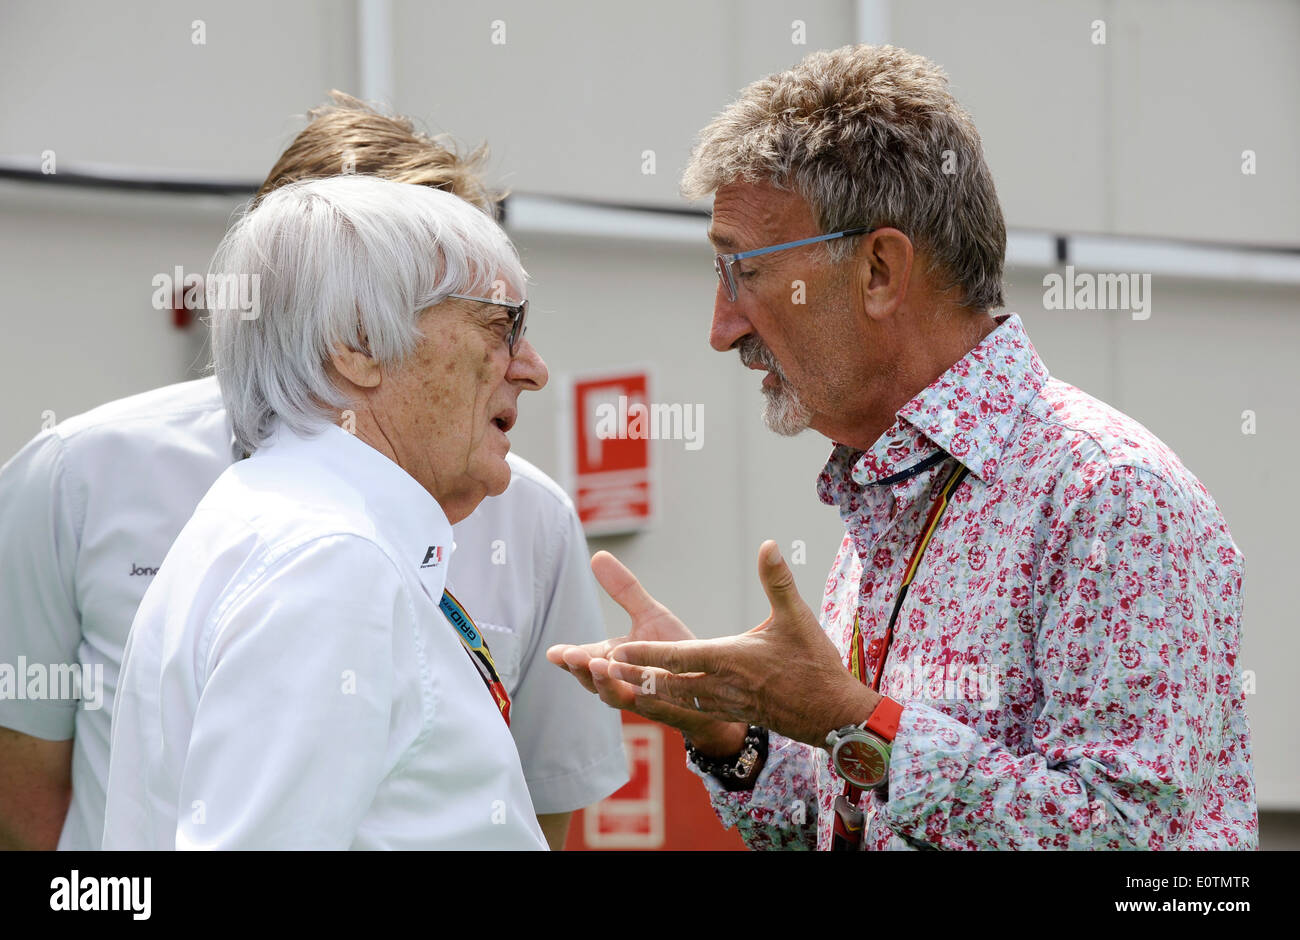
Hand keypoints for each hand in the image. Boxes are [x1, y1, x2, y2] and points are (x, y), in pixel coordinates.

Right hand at [547, 551, 745, 753]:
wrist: (712, 676)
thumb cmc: (673, 647)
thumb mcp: (649, 614)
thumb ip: (624, 590)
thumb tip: (598, 555)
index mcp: (611, 659)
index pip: (581, 660)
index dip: (567, 658)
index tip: (553, 652)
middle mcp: (619, 681)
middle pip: (591, 680)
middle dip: (580, 669)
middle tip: (571, 656)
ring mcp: (639, 698)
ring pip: (614, 696)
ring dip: (604, 682)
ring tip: (599, 666)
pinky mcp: (663, 708)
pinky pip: (649, 705)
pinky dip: (642, 694)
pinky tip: (641, 681)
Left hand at [606, 540, 878, 746]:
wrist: (834, 716)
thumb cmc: (815, 664)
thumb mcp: (798, 618)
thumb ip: (777, 581)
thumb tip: (768, 545)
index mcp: (733, 660)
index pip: (681, 656)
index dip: (648, 652)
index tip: (618, 649)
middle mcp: (721, 686)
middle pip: (665, 682)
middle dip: (629, 676)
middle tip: (593, 668)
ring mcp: (723, 704)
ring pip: (671, 700)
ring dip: (638, 691)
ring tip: (607, 682)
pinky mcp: (728, 713)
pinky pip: (685, 710)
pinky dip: (660, 704)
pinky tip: (645, 698)